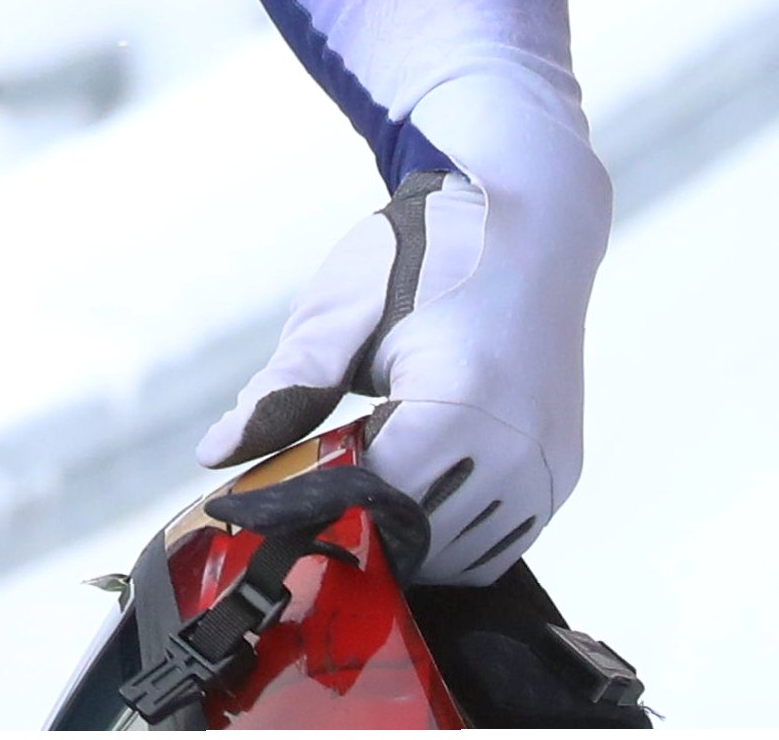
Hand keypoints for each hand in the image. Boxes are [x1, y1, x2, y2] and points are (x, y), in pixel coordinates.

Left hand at [202, 97, 608, 584]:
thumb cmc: (421, 257)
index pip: (380, 499)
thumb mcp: (341, 313)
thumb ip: (283, 390)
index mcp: (460, 405)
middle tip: (314, 491)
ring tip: (363, 480)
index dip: (323, 505)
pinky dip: (453, 531)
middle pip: (422, 539)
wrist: (522, 223)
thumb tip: (215, 451)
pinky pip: (503, 539)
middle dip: (362, 523)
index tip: (279, 501)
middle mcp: (519, 449)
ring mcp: (549, 468)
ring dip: (409, 536)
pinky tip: (412, 488)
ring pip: (465, 554)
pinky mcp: (563, 473)